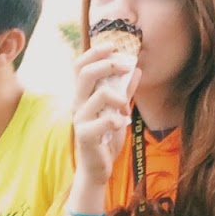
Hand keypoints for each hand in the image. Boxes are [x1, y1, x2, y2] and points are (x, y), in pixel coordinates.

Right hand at [71, 43, 138, 187]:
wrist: (98, 168)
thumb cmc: (106, 138)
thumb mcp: (119, 109)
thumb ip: (125, 90)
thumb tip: (137, 69)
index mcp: (83, 96)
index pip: (80, 66)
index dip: (94, 52)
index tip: (114, 47)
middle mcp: (77, 104)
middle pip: (86, 73)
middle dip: (109, 64)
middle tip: (127, 66)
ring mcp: (80, 119)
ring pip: (99, 93)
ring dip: (119, 96)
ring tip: (125, 108)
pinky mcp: (85, 135)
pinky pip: (105, 119)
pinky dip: (118, 119)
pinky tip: (120, 124)